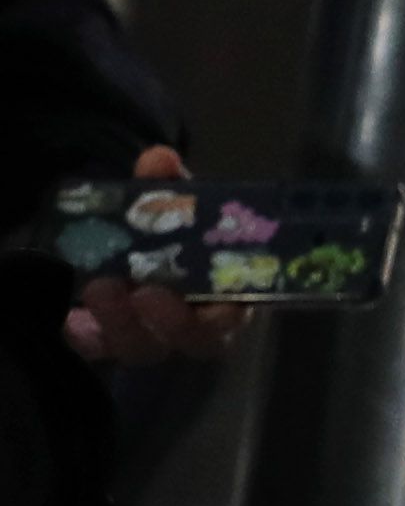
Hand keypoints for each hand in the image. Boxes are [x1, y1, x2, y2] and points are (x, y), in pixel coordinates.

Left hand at [65, 148, 251, 366]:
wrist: (128, 243)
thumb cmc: (169, 228)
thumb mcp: (173, 203)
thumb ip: (169, 185)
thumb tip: (159, 158)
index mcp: (223, 295)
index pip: (232, 320)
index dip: (224, 318)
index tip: (213, 302)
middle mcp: (191, 324)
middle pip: (190, 342)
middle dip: (170, 322)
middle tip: (145, 292)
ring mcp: (148, 336)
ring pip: (141, 346)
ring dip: (121, 321)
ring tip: (100, 286)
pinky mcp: (106, 340)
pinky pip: (96, 347)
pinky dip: (85, 335)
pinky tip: (72, 317)